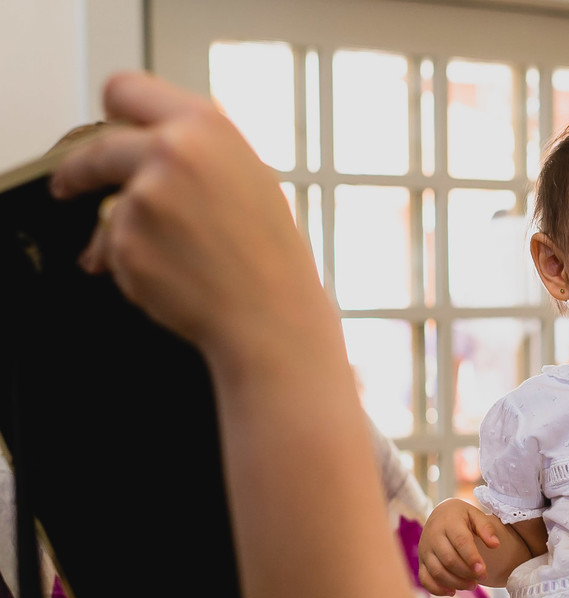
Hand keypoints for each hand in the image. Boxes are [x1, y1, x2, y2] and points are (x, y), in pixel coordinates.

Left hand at [50, 72, 329, 371]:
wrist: (273, 316)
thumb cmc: (271, 256)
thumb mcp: (252, 176)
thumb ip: (198, 149)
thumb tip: (146, 142)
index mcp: (206, 127)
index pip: (126, 89)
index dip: (113, 115)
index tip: (101, 134)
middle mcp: (171, 152)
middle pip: (95, 150)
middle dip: (78, 172)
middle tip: (72, 186)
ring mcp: (144, 196)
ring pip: (105, 208)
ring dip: (125, 233)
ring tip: (180, 259)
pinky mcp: (125, 241)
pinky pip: (110, 248)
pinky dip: (133, 265)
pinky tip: (178, 276)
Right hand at [418, 499, 500, 594]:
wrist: (440, 515)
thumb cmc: (461, 517)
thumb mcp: (476, 515)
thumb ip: (486, 529)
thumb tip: (495, 545)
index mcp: (449, 522)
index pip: (460, 542)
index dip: (472, 558)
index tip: (483, 571)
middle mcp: (433, 536)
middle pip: (449, 559)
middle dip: (467, 573)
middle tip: (482, 577)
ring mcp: (425, 550)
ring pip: (437, 571)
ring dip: (456, 582)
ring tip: (473, 585)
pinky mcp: (421, 562)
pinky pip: (425, 579)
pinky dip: (437, 589)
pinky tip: (453, 592)